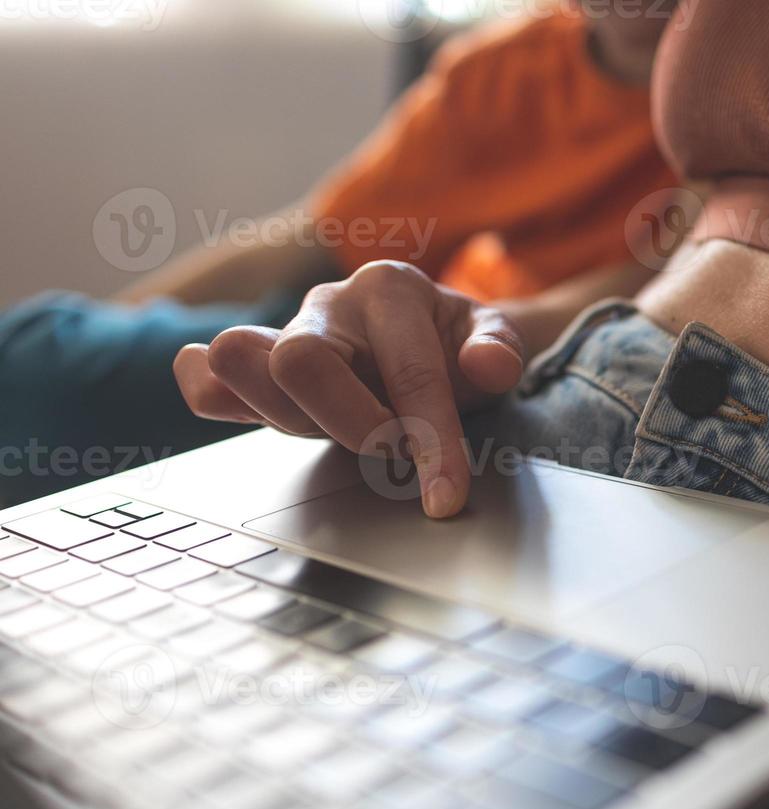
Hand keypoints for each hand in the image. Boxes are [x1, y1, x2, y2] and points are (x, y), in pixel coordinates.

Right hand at [174, 260, 524, 517]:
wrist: (432, 337)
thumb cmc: (459, 344)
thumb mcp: (496, 339)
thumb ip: (500, 349)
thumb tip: (488, 367)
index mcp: (391, 289)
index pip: (408, 371)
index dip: (430, 441)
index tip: (444, 497)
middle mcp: (328, 307)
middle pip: (300, 360)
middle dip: (352, 425)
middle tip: (395, 453)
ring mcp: (283, 336)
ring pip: (243, 365)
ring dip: (293, 420)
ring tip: (347, 437)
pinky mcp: (256, 374)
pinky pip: (205, 378)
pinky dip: (212, 398)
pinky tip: (253, 416)